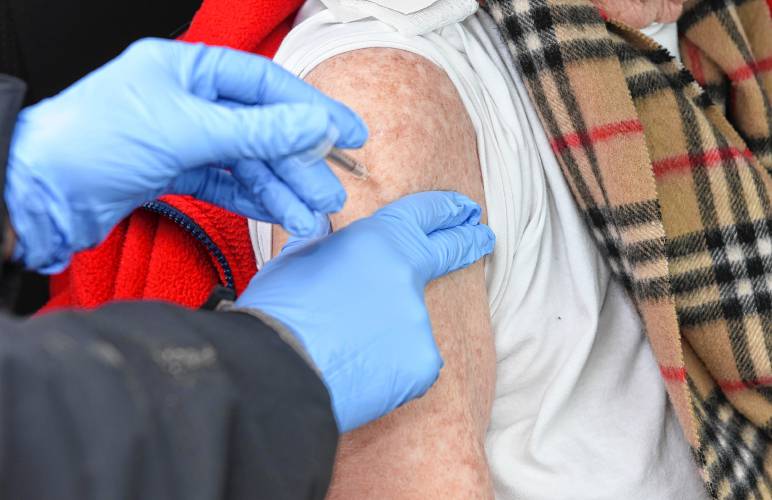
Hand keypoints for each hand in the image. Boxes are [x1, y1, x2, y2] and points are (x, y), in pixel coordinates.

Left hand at [6, 38, 366, 271]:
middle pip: (260, 128)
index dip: (311, 110)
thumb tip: (314, 124)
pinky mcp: (173, 172)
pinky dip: (251, 200)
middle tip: (329, 191)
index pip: (266, 85)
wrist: (39, 193)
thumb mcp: (186, 130)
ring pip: (245, 162)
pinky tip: (277, 214)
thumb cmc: (93, 141)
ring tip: (308, 215)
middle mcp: (187, 99)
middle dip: (297, 163)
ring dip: (279, 189)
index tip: (349, 133)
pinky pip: (224, 184)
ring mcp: (181, 137)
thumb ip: (257, 130)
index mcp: (187, 67)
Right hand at [235, 191, 495, 431]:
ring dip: (388, 332)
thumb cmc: (279, 312)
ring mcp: (420, 322)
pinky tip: (357, 372)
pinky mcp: (423, 364)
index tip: (466, 211)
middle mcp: (408, 276)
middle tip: (483, 238)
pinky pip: (410, 363)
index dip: (448, 210)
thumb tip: (329, 234)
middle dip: (469, 242)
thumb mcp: (298, 258)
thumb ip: (329, 244)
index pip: (425, 215)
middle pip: (449, 253)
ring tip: (343, 347)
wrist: (277, 372)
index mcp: (378, 241)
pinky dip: (389, 368)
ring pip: (411, 325)